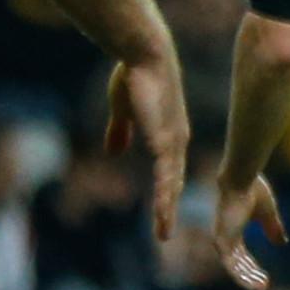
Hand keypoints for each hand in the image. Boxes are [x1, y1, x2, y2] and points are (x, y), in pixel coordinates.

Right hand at [103, 56, 189, 241]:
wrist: (144, 56)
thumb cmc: (134, 76)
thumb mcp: (124, 109)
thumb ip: (121, 131)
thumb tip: (114, 152)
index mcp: (168, 134)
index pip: (168, 169)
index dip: (165, 190)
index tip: (162, 210)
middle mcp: (175, 141)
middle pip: (172, 182)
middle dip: (167, 208)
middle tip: (163, 232)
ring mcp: (172, 142)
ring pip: (170, 184)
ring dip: (165, 210)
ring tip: (162, 233)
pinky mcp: (165, 140)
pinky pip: (166, 176)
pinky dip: (164, 197)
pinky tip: (162, 213)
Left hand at [209, 173, 281, 289]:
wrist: (242, 179)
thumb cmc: (254, 191)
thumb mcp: (268, 214)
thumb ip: (273, 228)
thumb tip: (282, 243)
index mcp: (234, 230)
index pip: (242, 255)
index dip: (253, 267)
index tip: (266, 278)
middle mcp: (226, 237)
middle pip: (238, 264)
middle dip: (252, 275)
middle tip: (265, 285)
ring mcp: (222, 239)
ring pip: (234, 267)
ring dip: (247, 278)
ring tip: (262, 287)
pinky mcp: (222, 241)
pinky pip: (230, 265)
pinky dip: (240, 275)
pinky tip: (252, 282)